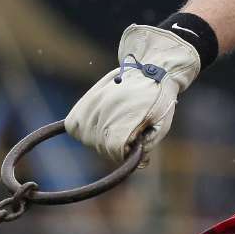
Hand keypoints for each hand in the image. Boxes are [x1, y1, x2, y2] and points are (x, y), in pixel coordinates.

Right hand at [65, 24, 199, 164]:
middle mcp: (105, 109)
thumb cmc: (158, 100)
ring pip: (86, 138)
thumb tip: (135, 162)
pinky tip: (98, 125)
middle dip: (114, 147)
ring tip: (115, 126)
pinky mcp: (83, 101)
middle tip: (128, 134)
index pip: (114, 149)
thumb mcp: (161, 125)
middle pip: (100, 146)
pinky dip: (84, 129)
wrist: (150, 71)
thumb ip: (146, 146)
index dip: (124, 153)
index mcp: (126, 115)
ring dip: (99, 139)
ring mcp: (92, 104)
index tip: (133, 145)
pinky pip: (73, 126)